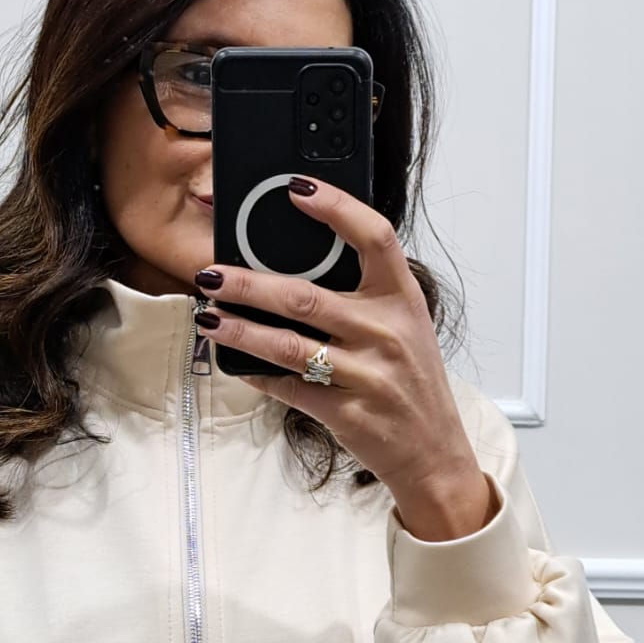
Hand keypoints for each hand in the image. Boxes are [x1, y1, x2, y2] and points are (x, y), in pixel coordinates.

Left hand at [190, 179, 498, 539]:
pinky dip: (257, 373)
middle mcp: (387, 333)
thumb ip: (365, 297)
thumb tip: (294, 269)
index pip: (374, 236)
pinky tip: (234, 362)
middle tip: (211, 273)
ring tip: (210, 317)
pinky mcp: (348, 413)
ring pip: (288, 345)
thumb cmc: (411, 384)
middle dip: (249, 283)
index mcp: (403, 299)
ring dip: (241, 330)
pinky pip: (290, 388)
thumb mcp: (406, 328)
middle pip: (305, 297)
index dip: (336, 207)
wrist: (434, 454)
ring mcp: (368, 375)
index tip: (296, 188)